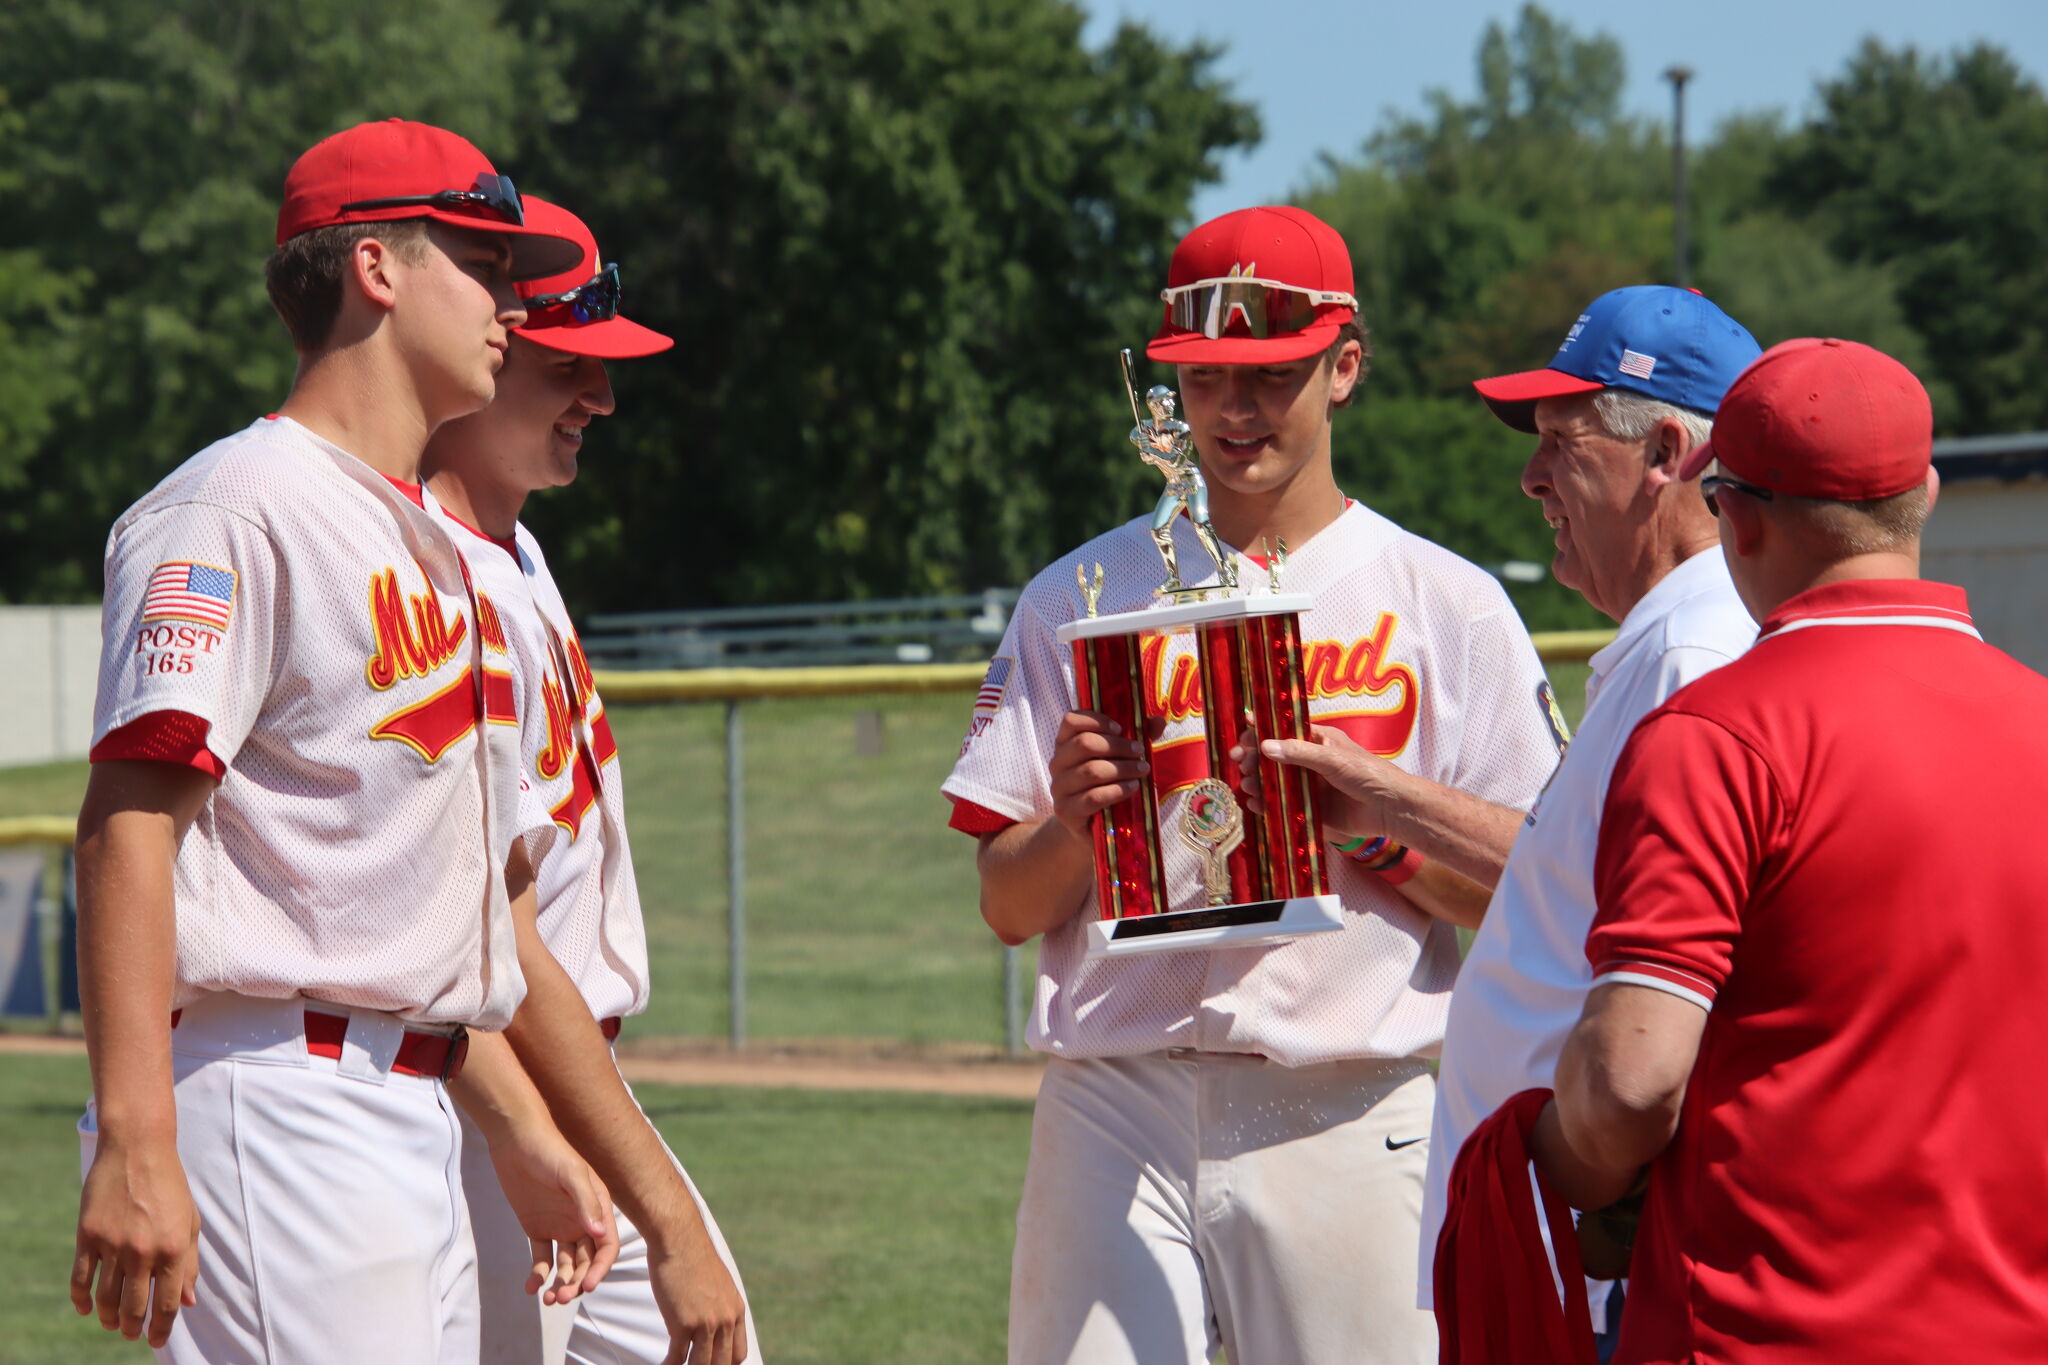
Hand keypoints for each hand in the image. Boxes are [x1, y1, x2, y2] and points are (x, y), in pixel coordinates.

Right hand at [72, 1131, 200, 1347]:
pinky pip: (80, 1279)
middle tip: (130, 1334)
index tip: (157, 1341)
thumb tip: (188, 1302)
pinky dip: (81, 1300)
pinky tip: (86, 1309)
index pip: (167, 1303)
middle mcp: (143, 1251)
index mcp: (173, 1249)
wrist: (139, 1149)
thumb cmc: (171, 1186)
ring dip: (108, 1318)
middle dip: (132, 1328)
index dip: (162, 1328)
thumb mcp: (189, 1222)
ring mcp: (113, 1244)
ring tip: (111, 1323)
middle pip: (133, 1307)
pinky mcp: (88, 1236)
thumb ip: (190, 1264)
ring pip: (105, 1298)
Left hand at [486, 1120, 619, 1304]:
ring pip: (565, 1265)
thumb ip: (585, 1202)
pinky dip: (538, 1276)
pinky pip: (541, 1259)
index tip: (587, 1286)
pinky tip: (531, 1288)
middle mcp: (582, 1220)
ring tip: (548, 1299)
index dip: (600, 1268)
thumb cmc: (549, 1151)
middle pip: (586, 1261)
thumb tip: (600, 1234)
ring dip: (561, 1283)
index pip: (607, 1246)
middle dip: (578, 1282)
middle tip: (562, 1297)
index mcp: (598, 1208)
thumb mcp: (570, 1173)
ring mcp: (560, 1226)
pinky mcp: (538, 1228)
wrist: (516, 1139)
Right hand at [649, 1218, 749, 1364]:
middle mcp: (726, 1320)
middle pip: (721, 1364)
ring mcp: (706, 1323)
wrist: (679, 1239)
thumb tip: (715, 1322)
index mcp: (736, 1311)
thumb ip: (721, 1306)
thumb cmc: (693, 1258)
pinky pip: (677, 1358)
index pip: (738, 1354)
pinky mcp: (683, 1324)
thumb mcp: (719, 1284)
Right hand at [1048, 710, 1149, 841]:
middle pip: (1084, 744)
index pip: (1071, 721)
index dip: (1097, 721)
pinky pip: (1092, 797)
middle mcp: (1057, 763)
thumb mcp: (1120, 759)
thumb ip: (1136, 739)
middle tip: (1139, 752)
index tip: (1120, 729)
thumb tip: (1158, 722)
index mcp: (1065, 744)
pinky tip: (1132, 788)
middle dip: (1117, 746)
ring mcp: (1058, 788)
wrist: (1091, 826)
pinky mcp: (1065, 811)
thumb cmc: (1106, 786)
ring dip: (1122, 769)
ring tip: (1142, 770)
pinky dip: (1116, 791)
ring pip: (1090, 771)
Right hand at [1254, 724, 1409, 840]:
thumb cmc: (1367, 773)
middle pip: (1273, 758)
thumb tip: (1265, 746)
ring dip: (1257, 782)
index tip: (1242, 738)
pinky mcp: (1309, 809)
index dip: (1260, 733)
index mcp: (1316, 740)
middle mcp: (1309, 762)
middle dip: (1254, 760)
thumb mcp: (1332, 758)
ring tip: (1248, 785)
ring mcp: (1308, 786)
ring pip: (1274, 782)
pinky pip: (1282, 806)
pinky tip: (1255, 805)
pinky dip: (1266, 805)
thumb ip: (1298, 752)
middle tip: (1241, 763)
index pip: (1282, 732)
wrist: (1390, 809)